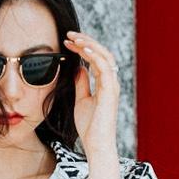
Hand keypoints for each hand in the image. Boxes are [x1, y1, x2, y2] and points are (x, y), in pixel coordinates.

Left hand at [65, 29, 120, 157]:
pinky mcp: (109, 91)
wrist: (96, 144)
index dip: (82, 48)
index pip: (95, 58)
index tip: (67, 42)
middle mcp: (111, 82)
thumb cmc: (90, 126)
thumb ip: (81, 83)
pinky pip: (105, 68)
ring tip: (74, 38)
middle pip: (102, 53)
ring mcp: (112, 86)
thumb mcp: (81, 100)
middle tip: (69, 34)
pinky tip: (83, 49)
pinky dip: (95, 56)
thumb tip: (78, 68)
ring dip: (89, 45)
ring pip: (105, 56)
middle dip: (86, 41)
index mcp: (105, 83)